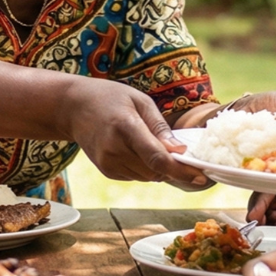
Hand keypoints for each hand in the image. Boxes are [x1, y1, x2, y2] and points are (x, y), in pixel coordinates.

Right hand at [59, 79, 207, 186]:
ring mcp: (108, 163)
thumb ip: (160, 128)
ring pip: (148, 177)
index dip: (181, 171)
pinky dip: (145, 168)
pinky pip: (136, 176)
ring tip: (150, 143)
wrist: (73, 107)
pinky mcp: (106, 171)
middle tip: (181, 153)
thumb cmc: (110, 98)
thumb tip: (180, 151)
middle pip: (156, 171)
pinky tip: (136, 149)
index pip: (157, 158)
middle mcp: (114, 149)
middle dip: (173, 166)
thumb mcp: (140, 101)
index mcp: (125, 127)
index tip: (201, 176)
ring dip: (158, 167)